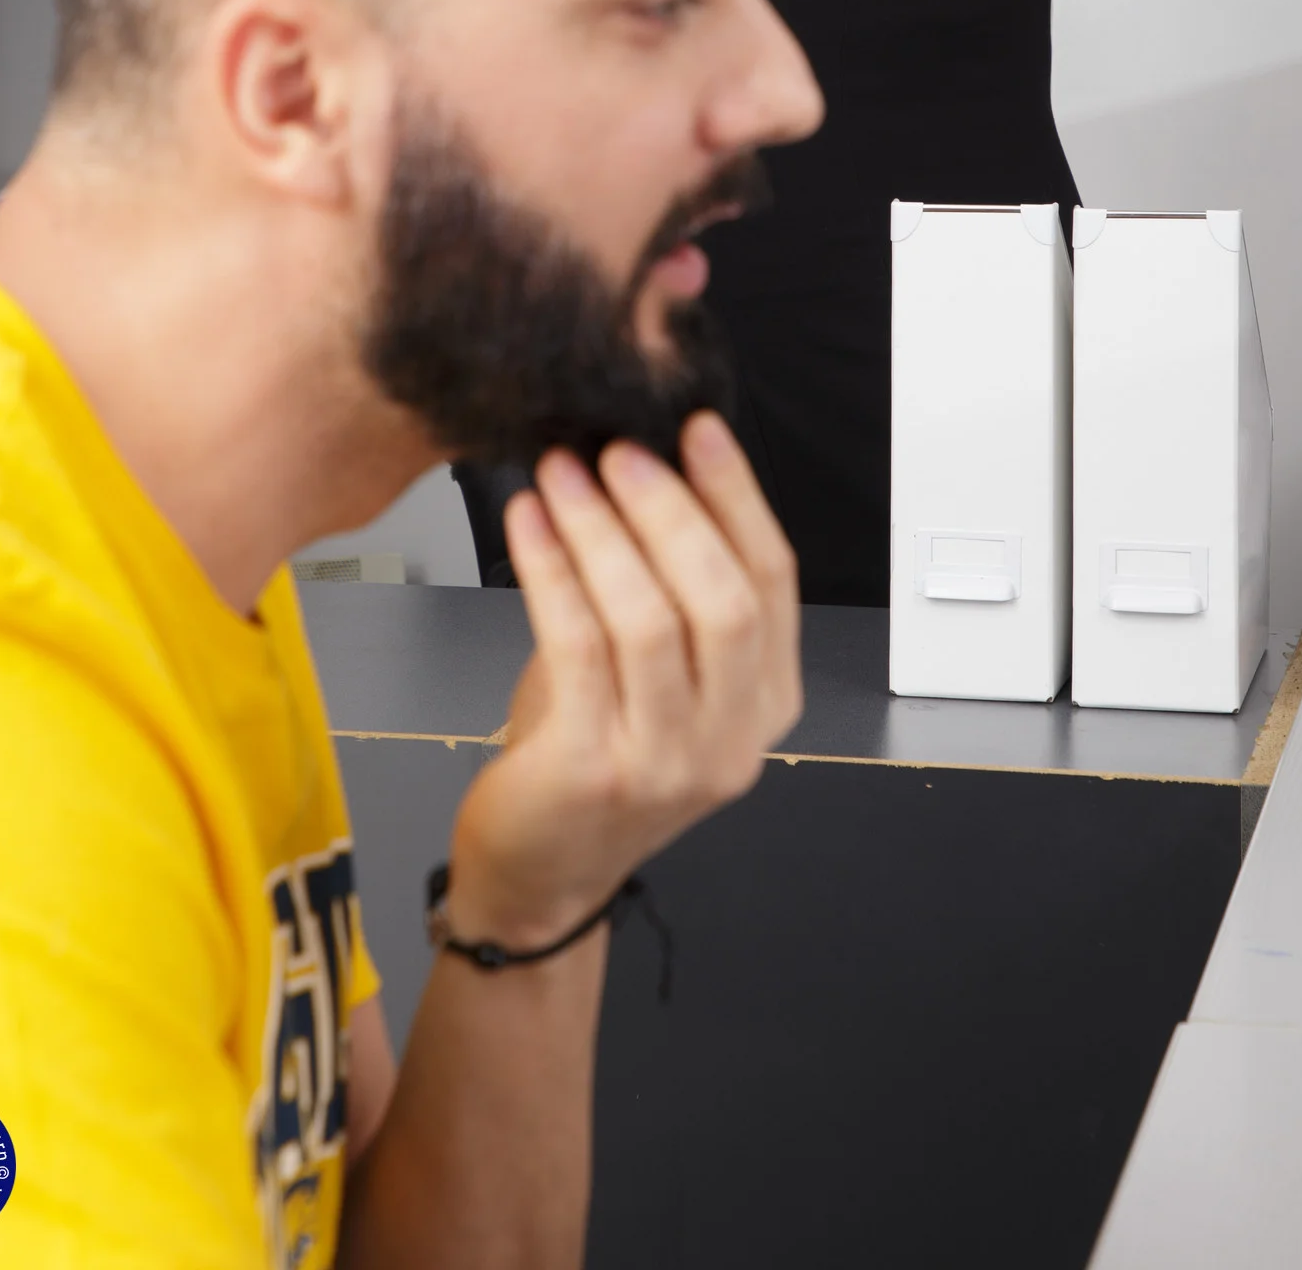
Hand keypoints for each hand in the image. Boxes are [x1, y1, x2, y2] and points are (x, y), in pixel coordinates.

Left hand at [444, 415, 799, 948]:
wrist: (538, 871)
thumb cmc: (591, 753)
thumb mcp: (654, 670)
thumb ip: (667, 585)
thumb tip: (643, 461)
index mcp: (765, 703)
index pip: (773, 582)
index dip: (739, 496)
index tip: (699, 430)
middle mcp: (730, 739)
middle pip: (724, 601)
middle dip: (672, 509)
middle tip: (621, 448)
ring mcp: (667, 764)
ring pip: (650, 622)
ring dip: (603, 531)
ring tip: (563, 473)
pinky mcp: (595, 772)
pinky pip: (578, 647)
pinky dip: (552, 571)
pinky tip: (528, 523)